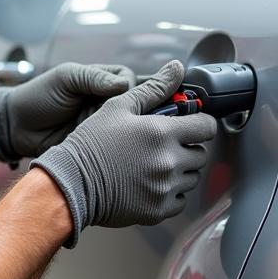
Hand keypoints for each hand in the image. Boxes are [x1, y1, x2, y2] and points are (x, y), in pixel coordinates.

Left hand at [0, 62, 135, 162]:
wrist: (16, 127)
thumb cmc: (39, 95)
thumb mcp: (66, 79)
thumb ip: (94, 78)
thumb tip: (125, 84)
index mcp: (101, 81)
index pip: (131, 81)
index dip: (132, 89)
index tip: (126, 97)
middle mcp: (106, 102)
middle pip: (134, 105)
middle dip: (135, 112)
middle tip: (130, 120)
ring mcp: (102, 124)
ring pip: (127, 127)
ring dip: (127, 131)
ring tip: (122, 136)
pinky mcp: (97, 145)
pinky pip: (114, 146)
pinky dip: (116, 148)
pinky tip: (116, 150)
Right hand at [30, 60, 217, 245]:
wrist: (71, 183)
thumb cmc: (92, 143)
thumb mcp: (119, 107)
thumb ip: (153, 88)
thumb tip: (176, 68)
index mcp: (162, 133)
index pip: (206, 127)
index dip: (200, 123)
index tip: (190, 126)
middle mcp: (169, 162)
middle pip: (201, 154)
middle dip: (187, 147)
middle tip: (164, 146)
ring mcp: (165, 188)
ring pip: (192, 178)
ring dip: (180, 170)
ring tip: (154, 165)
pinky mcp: (158, 210)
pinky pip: (180, 200)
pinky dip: (171, 193)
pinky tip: (151, 184)